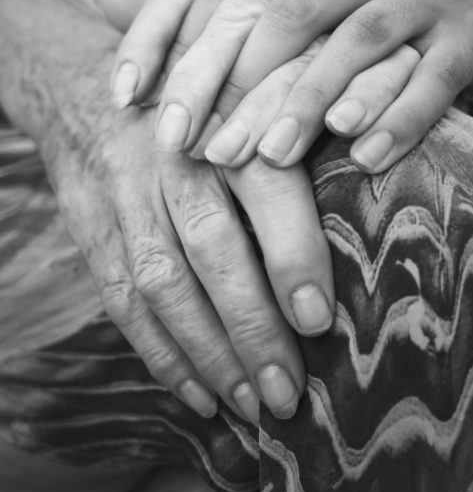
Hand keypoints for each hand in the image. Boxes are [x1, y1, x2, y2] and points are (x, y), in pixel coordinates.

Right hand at [98, 0, 334, 419]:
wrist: (89, 87)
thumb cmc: (196, 100)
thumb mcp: (243, 93)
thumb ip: (292, 135)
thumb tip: (364, 198)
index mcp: (226, 122)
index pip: (265, 189)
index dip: (291, 253)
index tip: (317, 319)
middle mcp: (174, 161)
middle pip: (211, 249)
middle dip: (251, 326)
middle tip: (288, 392)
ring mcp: (126, 196)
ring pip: (163, 284)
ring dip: (207, 352)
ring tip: (250, 404)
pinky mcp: (93, 228)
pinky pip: (121, 298)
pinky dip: (159, 352)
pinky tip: (198, 393)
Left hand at [111, 0, 472, 172]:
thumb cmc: (361, 16)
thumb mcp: (286, 1)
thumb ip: (201, 9)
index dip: (172, 40)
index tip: (130, 99)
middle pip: (288, 18)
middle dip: (237, 85)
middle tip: (199, 150)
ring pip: (359, 44)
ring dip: (311, 101)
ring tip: (272, 156)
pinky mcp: (465, 36)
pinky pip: (430, 77)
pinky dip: (396, 116)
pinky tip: (363, 156)